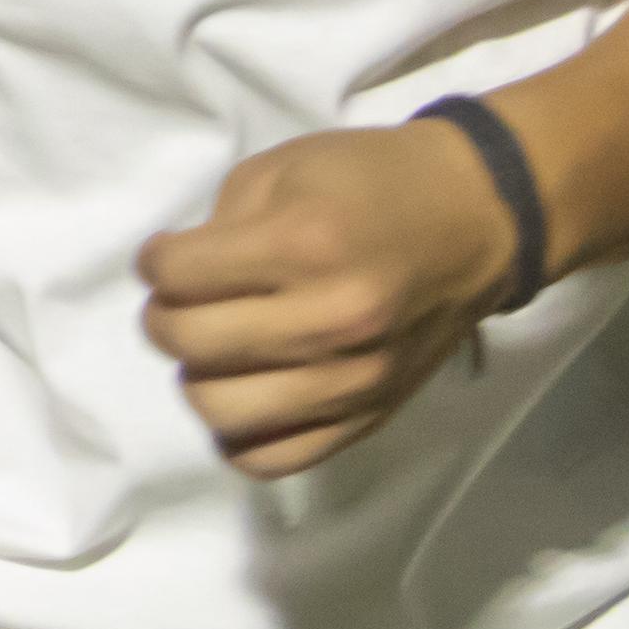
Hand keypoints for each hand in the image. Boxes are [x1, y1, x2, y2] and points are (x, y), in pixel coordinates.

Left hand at [141, 115, 527, 476]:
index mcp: (304, 246)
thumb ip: (219, 226)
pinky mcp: (371, 417)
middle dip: (164, 318)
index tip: (165, 257)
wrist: (473, 219)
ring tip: (215, 347)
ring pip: (222, 411)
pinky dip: (240, 434)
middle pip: (191, 345)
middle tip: (180, 300)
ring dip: (198, 376)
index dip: (154, 263)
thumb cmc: (371, 181)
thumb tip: (172, 280)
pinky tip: (244, 393)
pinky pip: (275, 458)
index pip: (178, 276)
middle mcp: (330, 322)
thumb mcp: (282, 170)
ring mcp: (354, 379)